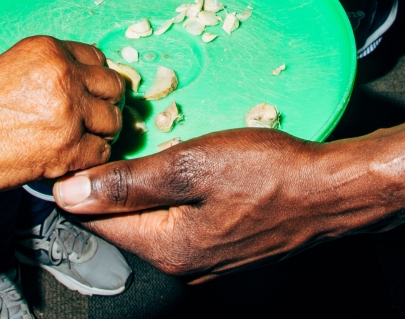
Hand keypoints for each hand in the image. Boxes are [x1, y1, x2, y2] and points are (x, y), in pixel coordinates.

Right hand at [0, 36, 124, 208]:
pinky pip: (101, 153)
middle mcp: (62, 74)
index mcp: (47, 49)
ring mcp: (68, 111)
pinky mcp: (67, 148)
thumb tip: (74, 81)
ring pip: (111, 122)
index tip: (89, 93)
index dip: (94, 79)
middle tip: (89, 120)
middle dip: (104, 104)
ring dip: (98, 134)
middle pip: (113, 87)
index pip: (96, 58)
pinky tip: (67, 160)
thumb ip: (46, 71)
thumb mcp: (7, 70)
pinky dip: (88, 160)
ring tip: (76, 142)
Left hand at [52, 130, 326, 278]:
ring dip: (150, 186)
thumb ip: (128, 180)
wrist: (334, 188)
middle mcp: (183, 265)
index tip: (87, 149)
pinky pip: (184, 220)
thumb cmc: (272, 173)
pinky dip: (179, 194)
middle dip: (118, 183)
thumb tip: (71, 192)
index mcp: (168, 249)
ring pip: (155, 220)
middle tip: (130, 140)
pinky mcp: (227, 247)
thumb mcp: (191, 164)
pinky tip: (195, 168)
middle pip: (125, 223)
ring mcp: (208, 260)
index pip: (96, 222)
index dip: (84, 183)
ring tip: (165, 149)